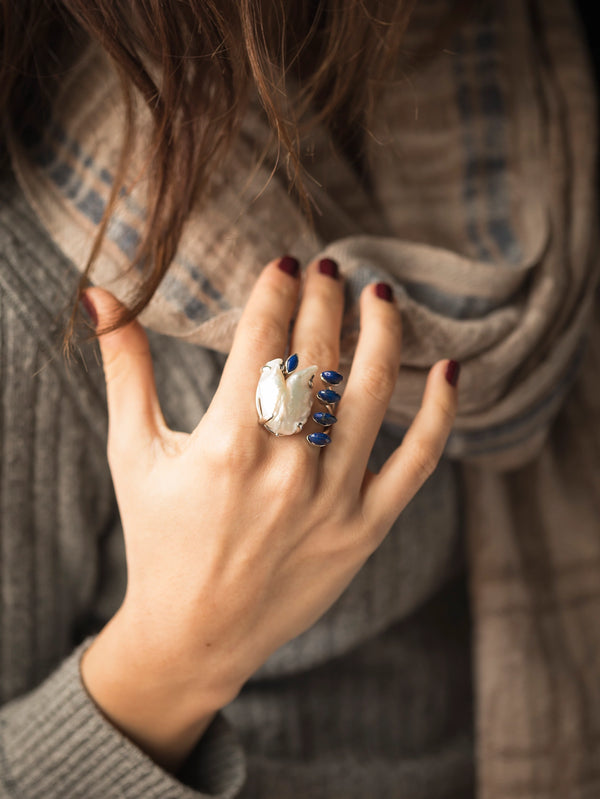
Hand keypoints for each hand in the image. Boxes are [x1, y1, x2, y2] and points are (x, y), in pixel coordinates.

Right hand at [80, 257, 458, 768]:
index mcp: (226, 445)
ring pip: (371, 395)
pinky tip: (448, 369)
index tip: (285, 260)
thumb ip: (125, 371)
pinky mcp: (366, 528)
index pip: (263, 340)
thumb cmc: (159, 538)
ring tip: (380, 294)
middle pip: (318, 357)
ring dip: (382, 335)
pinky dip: (440, 413)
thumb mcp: (133, 453)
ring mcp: (332, 500)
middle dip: (325, 299)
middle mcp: (285, 468)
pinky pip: (418, 461)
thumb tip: (100, 296)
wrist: (196, 632)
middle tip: (330, 265)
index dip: (277, 289)